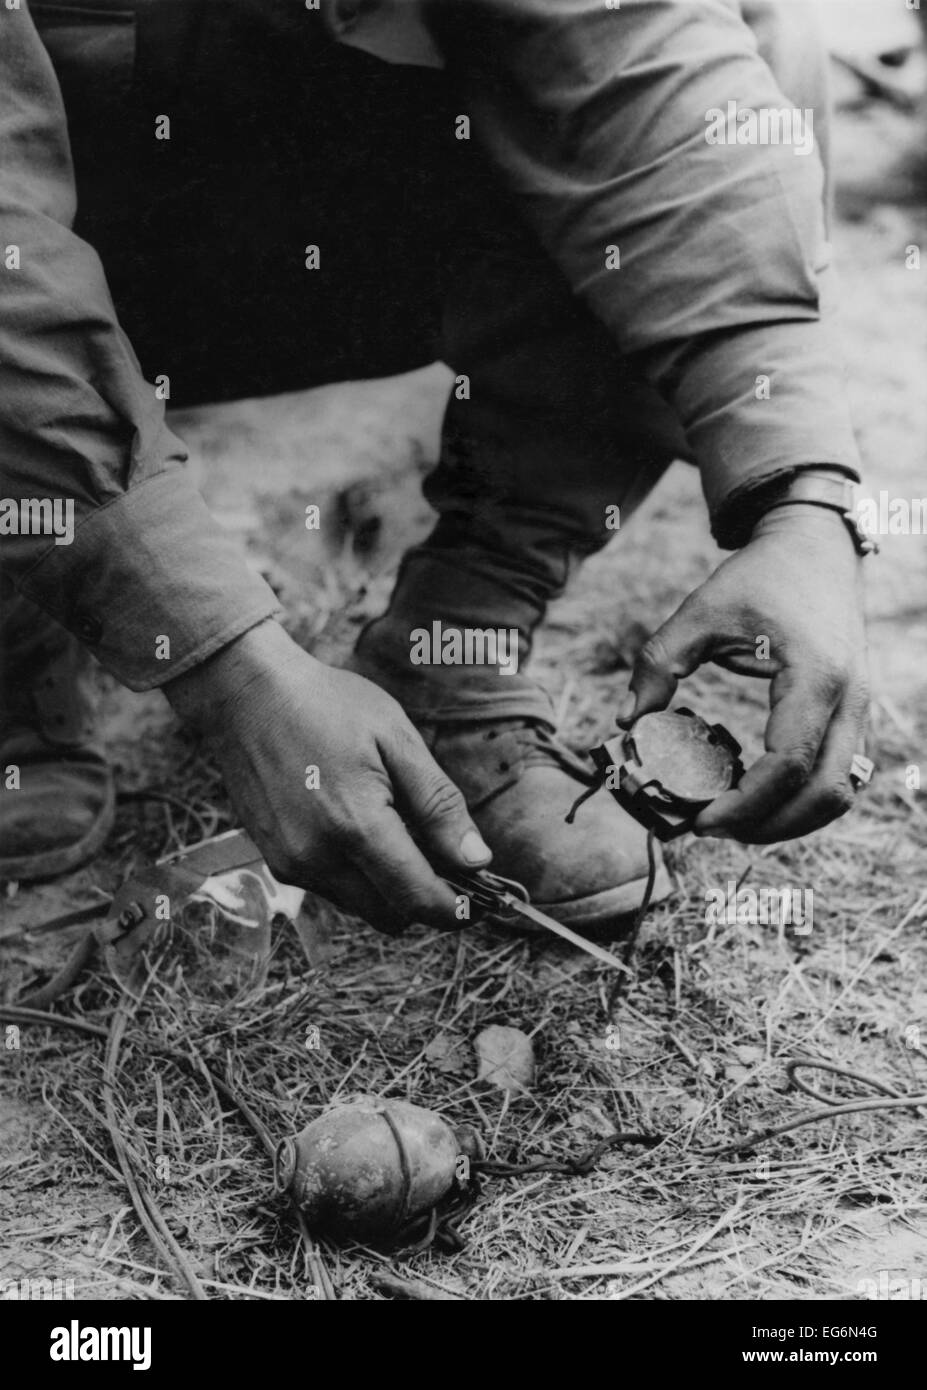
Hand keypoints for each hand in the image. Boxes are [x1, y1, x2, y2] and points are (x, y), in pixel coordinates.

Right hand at [165, 621, 490, 931]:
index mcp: (356, 825)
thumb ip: (438, 805)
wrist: (248, 692)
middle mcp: (318, 858)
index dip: (456, 909)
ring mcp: (291, 863)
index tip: (482, 901)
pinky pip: (332, 889)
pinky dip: (358, 875)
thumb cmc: (328, 705)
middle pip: (391, 915)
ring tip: (401, 833)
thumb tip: (478, 861)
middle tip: (447, 860)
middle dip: (425, 899)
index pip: (417, 898)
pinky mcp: (276, 861)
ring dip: (390, 888)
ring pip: (361, 906)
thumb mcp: (397, 740)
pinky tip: (362, 829)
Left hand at [618, 504, 870, 841]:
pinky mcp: (854, 713)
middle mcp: (849, 697)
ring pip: (840, 791)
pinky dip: (802, 796)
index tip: (700, 820)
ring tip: (731, 818)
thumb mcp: (699, 612)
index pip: (787, 764)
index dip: (745, 804)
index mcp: (814, 675)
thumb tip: (624, 722)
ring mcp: (859, 707)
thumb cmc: (759, 577)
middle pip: (824, 793)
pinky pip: (839, 773)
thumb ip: (658, 665)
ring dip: (790, 818)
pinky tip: (756, 793)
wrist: (814, 546)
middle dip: (768, 825)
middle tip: (711, 828)